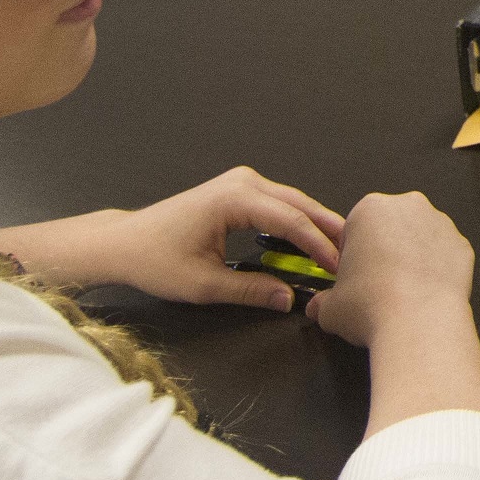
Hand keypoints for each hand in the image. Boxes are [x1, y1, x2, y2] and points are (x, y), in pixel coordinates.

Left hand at [0, 166, 345, 309]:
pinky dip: (296, 219)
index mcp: (234, 199)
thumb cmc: (156, 261)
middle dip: (327, 229)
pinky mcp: (237, 189)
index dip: (318, 245)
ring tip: (339, 247)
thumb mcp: (204, 284)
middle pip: (298, 203)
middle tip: (354, 252)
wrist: (125, 243)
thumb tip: (289, 298)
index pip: (290, 220)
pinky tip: (310, 238)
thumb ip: (250, 289)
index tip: (337, 267)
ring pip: (291, 200)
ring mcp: (240, 181)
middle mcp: (243, 182)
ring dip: (314, 223)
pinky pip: (278, 202)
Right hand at [307, 191, 476, 350]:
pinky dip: (436, 270)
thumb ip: (322, 301)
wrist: (419, 324)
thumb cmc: (372, 306)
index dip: (352, 256)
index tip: (353, 276)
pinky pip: (444, 255)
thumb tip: (318, 308)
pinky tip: (424, 293)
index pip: (355, 229)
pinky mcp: (463, 244)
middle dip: (383, 251)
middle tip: (376, 285)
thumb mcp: (329, 307)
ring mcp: (440, 224)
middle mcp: (408, 207)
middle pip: (390, 228)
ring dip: (411, 258)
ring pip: (419, 239)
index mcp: (370, 209)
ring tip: (402, 292)